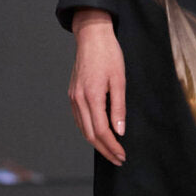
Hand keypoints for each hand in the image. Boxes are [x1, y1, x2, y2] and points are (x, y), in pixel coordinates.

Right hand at [69, 9, 126, 164]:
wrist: (91, 36)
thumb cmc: (109, 54)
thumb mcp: (119, 80)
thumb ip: (119, 108)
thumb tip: (120, 131)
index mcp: (91, 96)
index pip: (101, 131)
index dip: (112, 146)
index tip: (122, 155)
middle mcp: (78, 99)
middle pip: (90, 134)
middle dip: (105, 150)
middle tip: (118, 159)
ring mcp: (73, 97)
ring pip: (83, 129)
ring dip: (97, 143)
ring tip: (111, 151)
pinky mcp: (73, 94)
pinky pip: (79, 119)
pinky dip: (89, 131)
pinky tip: (98, 135)